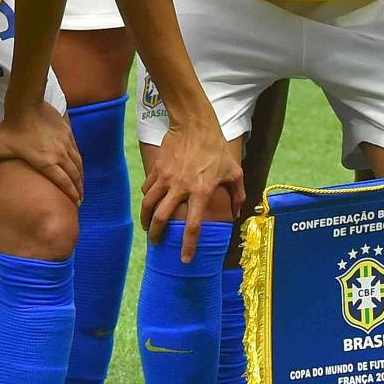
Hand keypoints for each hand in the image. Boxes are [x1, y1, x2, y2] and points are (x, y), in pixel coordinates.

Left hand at [0, 102, 82, 203]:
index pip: (63, 182)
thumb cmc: (11, 128)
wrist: (26, 104)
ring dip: (81, 176)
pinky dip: (79, 161)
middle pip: (74, 175)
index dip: (71, 194)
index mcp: (46, 162)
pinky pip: (76, 151)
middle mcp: (60, 155)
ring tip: (81, 185)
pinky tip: (78, 165)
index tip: (75, 203)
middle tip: (79, 199)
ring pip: (78, 164)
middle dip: (78, 189)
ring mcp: (66, 143)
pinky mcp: (68, 133)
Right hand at [140, 117, 243, 262]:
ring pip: (148, 205)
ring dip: (146, 220)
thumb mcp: (234, 172)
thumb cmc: (217, 148)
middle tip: (157, 244)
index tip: (184, 259)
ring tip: (147, 228)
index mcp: (201, 192)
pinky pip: (147, 188)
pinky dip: (147, 198)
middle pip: (161, 218)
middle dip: (156, 235)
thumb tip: (236, 215)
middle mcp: (181, 188)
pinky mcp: (157, 169)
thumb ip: (237, 195)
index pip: (192, 226)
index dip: (188, 245)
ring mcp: (166, 178)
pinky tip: (149, 203)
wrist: (194, 124)